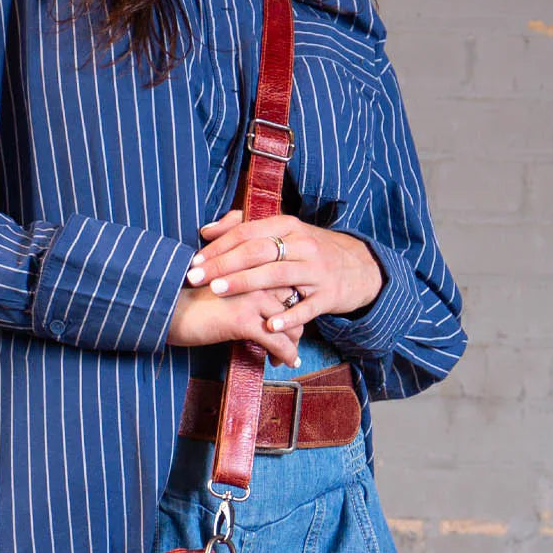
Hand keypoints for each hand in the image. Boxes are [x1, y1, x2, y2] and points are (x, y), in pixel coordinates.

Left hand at [167, 209, 384, 353]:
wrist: (358, 267)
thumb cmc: (308, 252)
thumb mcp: (284, 233)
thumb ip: (246, 229)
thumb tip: (206, 230)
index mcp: (288, 226)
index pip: (248, 232)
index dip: (219, 246)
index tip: (195, 260)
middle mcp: (302, 245)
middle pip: (257, 252)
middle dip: (223, 265)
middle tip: (196, 277)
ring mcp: (316, 270)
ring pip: (277, 275)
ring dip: (245, 283)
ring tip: (218, 292)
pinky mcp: (327, 296)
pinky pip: (306, 308)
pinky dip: (288, 317)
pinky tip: (269, 326)